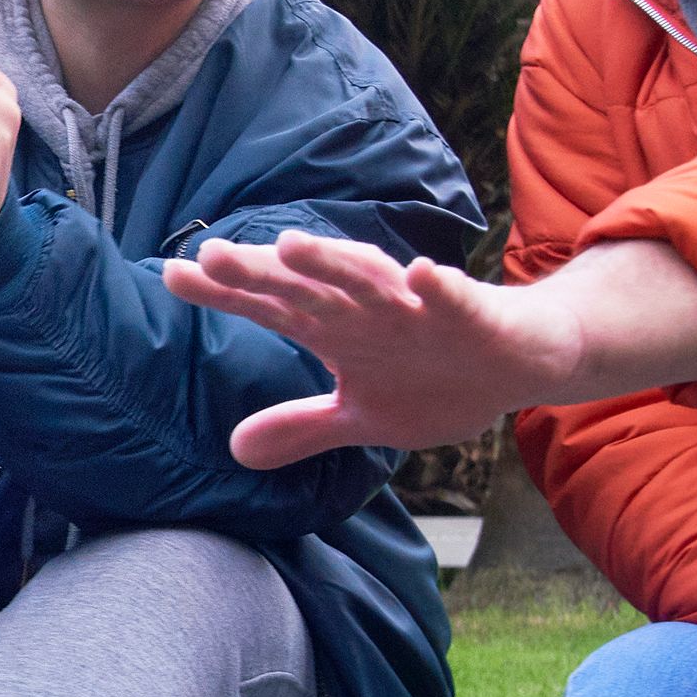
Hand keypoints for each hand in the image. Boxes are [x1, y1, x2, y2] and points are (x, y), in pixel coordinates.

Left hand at [167, 232, 696, 465]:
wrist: (524, 363)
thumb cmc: (437, 378)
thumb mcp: (362, 416)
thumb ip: (300, 427)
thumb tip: (233, 450)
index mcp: (339, 328)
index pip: (270, 306)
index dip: (225, 292)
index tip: (172, 276)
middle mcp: (369, 308)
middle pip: (308, 286)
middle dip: (264, 271)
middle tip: (213, 255)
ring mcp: (419, 308)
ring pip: (372, 282)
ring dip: (337, 264)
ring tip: (295, 246)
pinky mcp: (472, 314)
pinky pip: (454, 299)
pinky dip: (437, 288)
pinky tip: (417, 275)